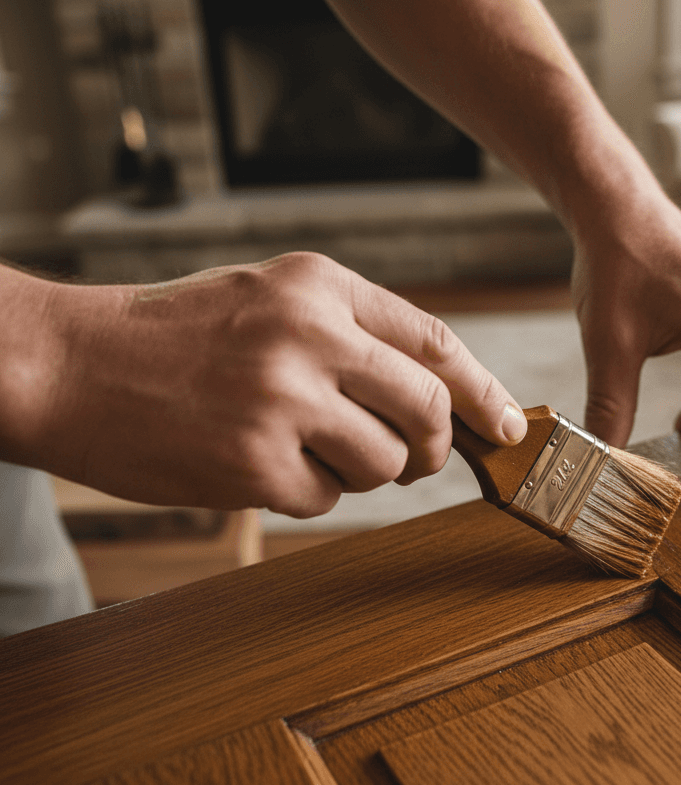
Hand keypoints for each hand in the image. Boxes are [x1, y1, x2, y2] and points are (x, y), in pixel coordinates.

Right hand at [7, 253, 525, 516]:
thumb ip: (353, 335)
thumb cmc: (177, 337)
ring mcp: (282, 400)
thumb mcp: (269, 300)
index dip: (482, 392)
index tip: (507, 426)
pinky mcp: (254, 463)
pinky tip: (258, 465)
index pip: (434, 342)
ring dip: (362, 472)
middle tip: (416, 460)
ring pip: (386, 463)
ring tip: (305, 449)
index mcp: (319, 285)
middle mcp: (309, 334)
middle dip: (434, 447)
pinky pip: (326, 499)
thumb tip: (440, 396)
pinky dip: (307, 492)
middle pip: (428, 409)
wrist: (69, 365)